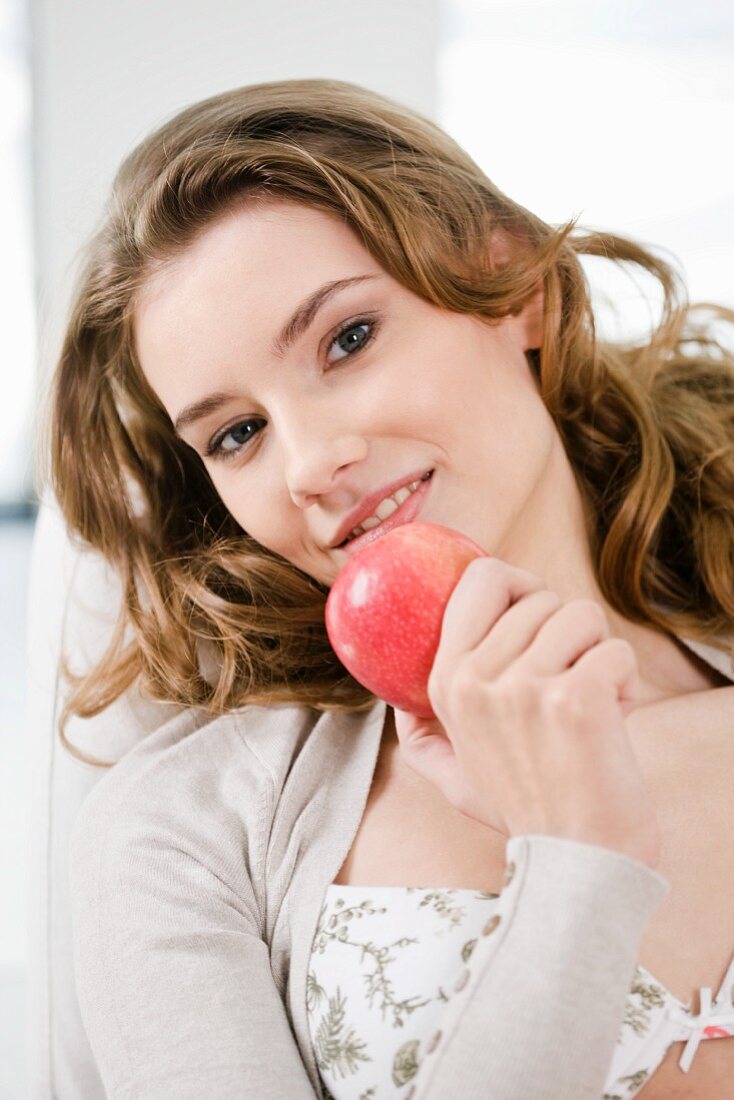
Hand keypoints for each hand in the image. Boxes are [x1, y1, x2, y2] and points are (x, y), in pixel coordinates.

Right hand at [393, 557, 661, 868]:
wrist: (576, 860)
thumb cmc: (523, 813)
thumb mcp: (452, 777)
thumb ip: (420, 738)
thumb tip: (398, 706)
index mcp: (445, 682)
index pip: (480, 579)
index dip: (520, 584)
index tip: (538, 613)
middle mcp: (476, 678)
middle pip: (542, 597)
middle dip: (568, 633)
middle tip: (569, 681)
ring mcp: (524, 687)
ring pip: (584, 615)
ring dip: (599, 654)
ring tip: (590, 703)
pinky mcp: (575, 698)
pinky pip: (617, 650)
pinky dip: (626, 682)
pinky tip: (613, 720)